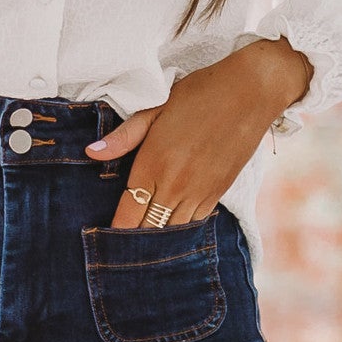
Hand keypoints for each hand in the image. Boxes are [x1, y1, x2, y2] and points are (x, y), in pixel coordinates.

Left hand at [89, 39, 310, 227]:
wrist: (250, 92)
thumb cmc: (198, 95)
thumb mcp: (155, 109)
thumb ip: (123, 136)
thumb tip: (91, 153)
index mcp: (153, 165)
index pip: (127, 214)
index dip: (114, 233)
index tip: (102, 241)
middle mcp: (175, 185)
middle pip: (148, 230)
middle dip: (133, 241)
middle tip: (119, 249)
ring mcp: (199, 192)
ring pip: (172, 232)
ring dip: (158, 237)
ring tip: (144, 242)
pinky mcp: (219, 193)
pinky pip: (194, 223)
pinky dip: (180, 229)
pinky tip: (171, 227)